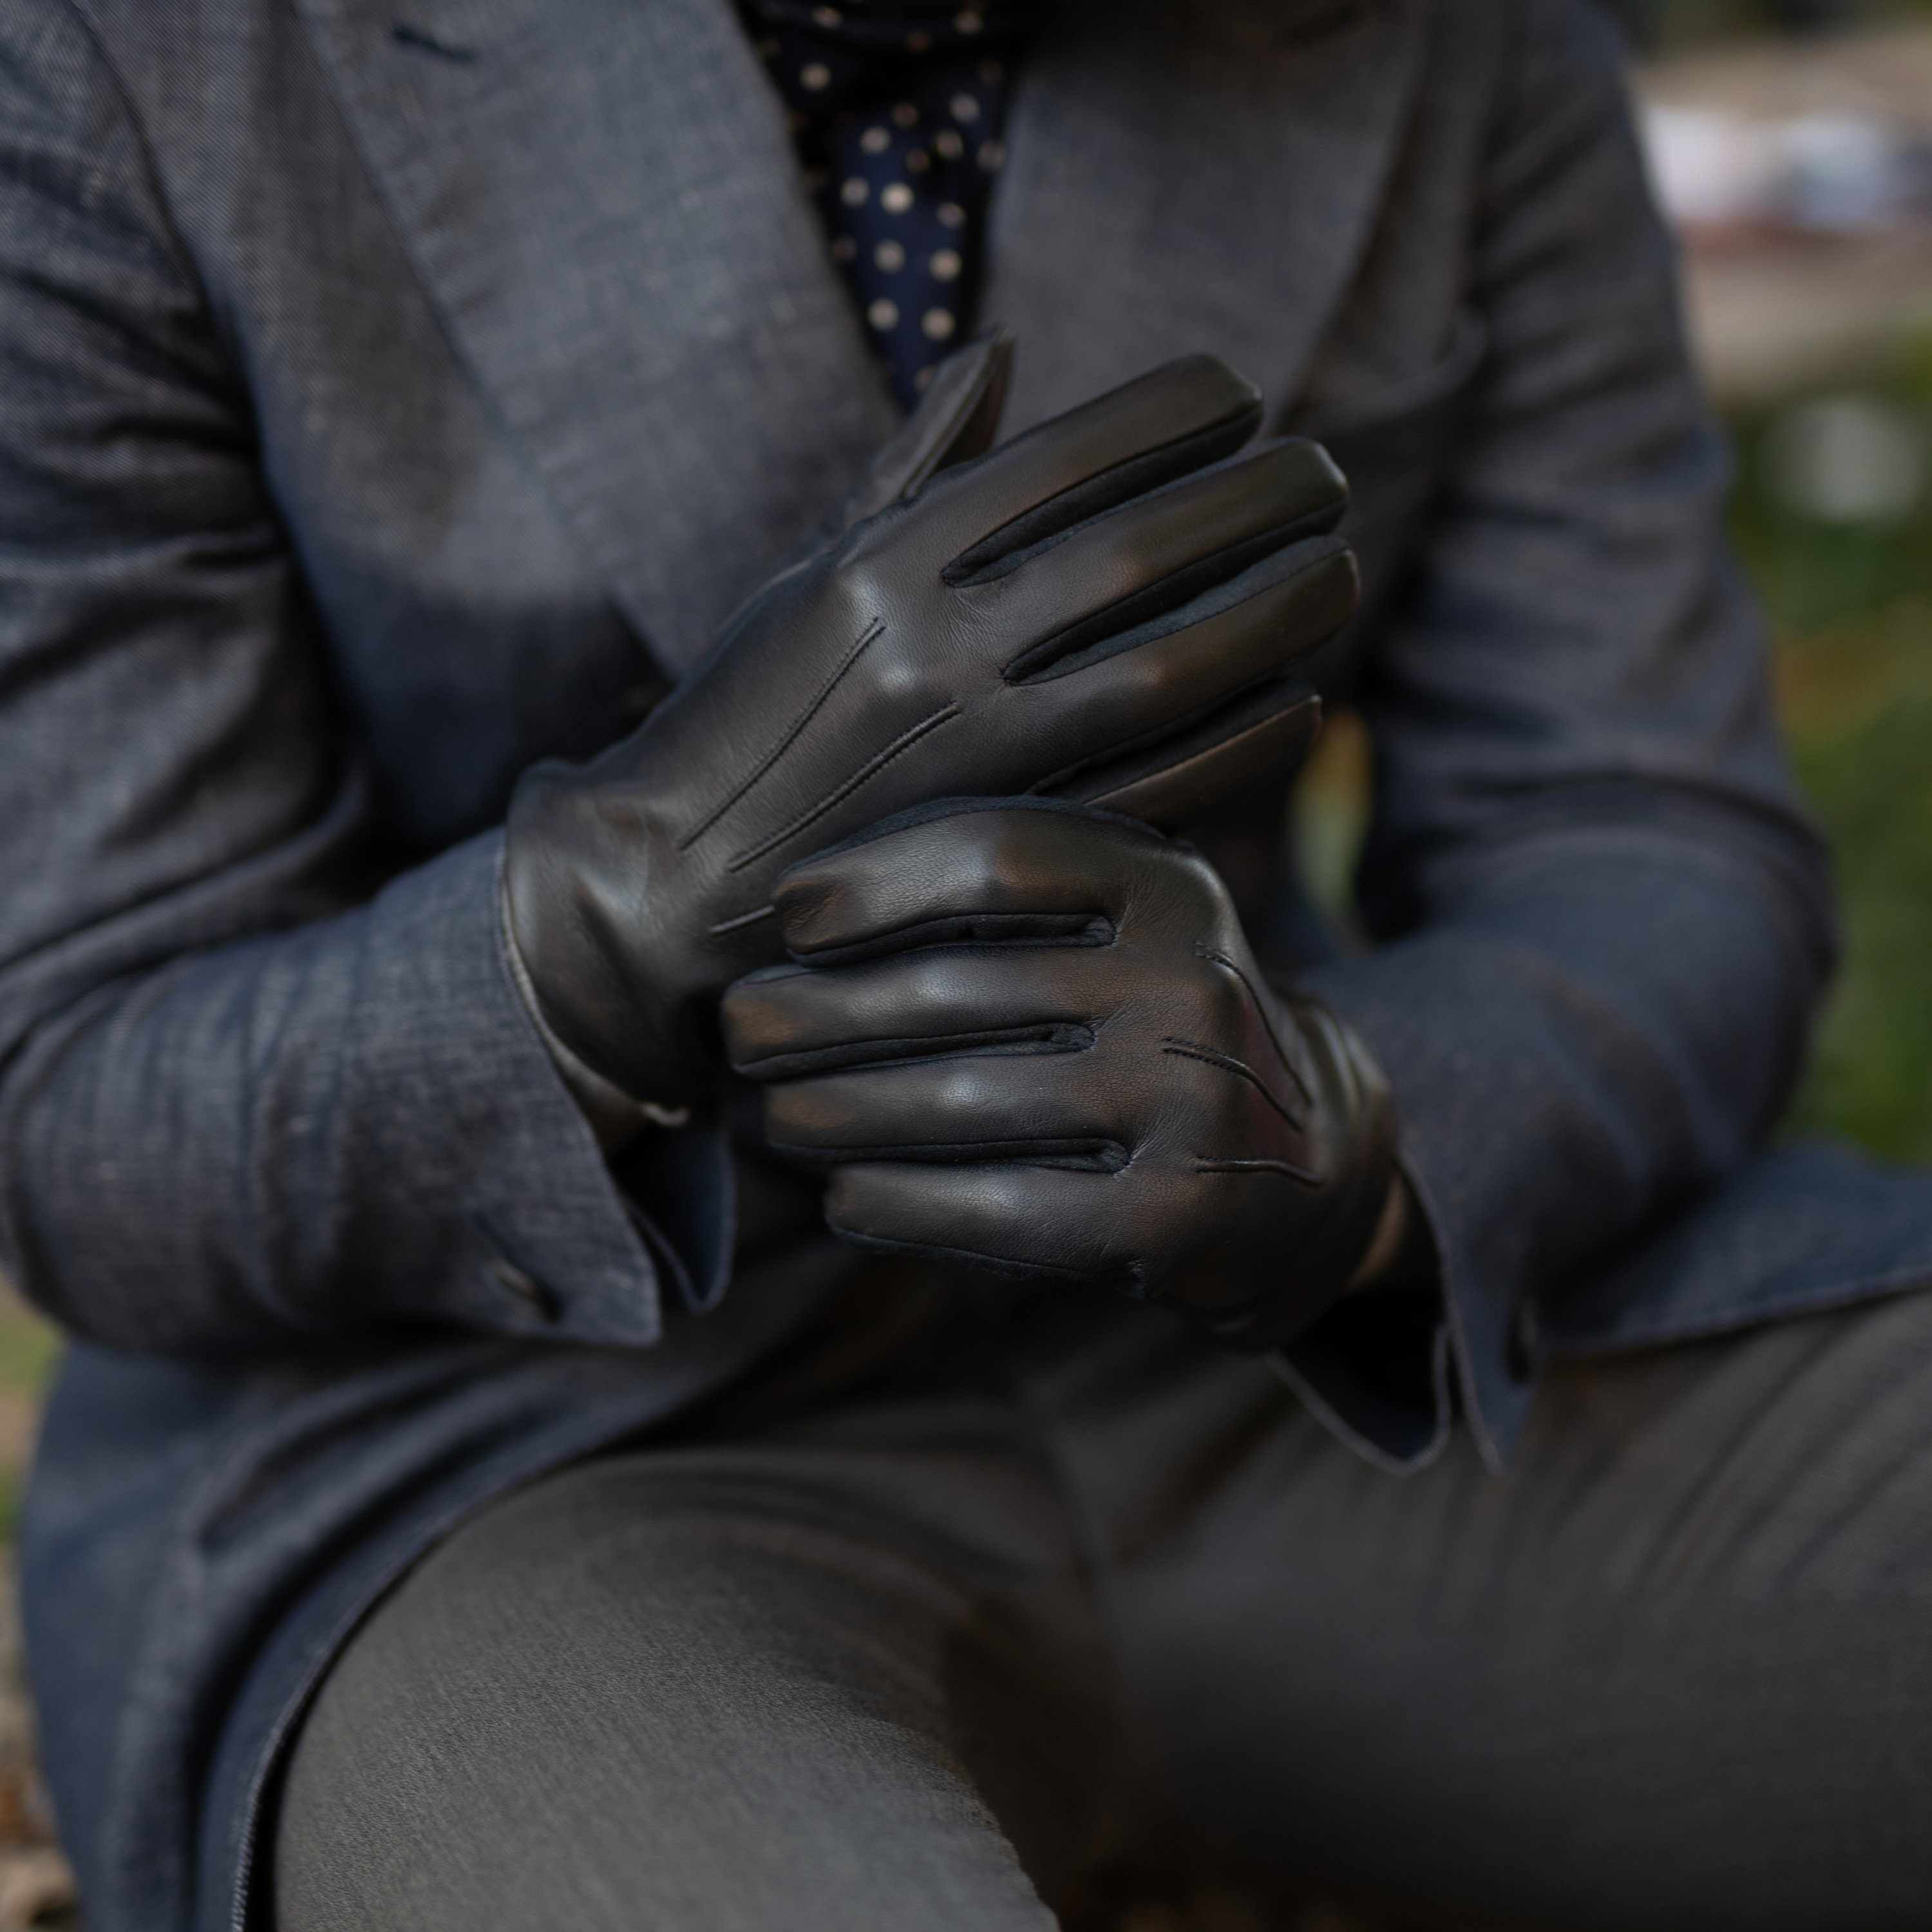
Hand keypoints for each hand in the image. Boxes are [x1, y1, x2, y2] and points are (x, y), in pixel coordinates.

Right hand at [504, 338, 1358, 1106]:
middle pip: (1131, 552)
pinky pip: (1151, 786)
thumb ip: (913, 465)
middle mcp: (929, 647)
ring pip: (1162, 664)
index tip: (1240, 396)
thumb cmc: (747, 710)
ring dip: (1271, 611)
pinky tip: (1299, 699)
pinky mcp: (999, 847)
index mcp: (881, 562)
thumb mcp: (808, 571)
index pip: (1058, 457)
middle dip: (1250, 503)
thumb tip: (1004, 348)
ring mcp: (969, 754)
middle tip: (1322, 474)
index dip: (1168, 415)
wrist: (668, 880)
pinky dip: (1239, 740)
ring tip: (1336, 572)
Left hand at [721, 800, 1397, 1348]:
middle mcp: (1190, 980)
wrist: (1299, 1159)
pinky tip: (845, 1198)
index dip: (871, 880)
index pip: (993, 851)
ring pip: (958, 1105)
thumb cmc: (1149, 1019)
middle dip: (815, 1012)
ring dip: (834, 1113)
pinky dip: (897, 1203)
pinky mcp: (1173, 1218)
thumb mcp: (1120, 924)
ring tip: (775, 1115)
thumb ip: (1004, 892)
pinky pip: (994, 1210)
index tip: (790, 916)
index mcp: (1167, 881)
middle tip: (741, 1029)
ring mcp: (1190, 1102)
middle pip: (952, 987)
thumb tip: (791, 906)